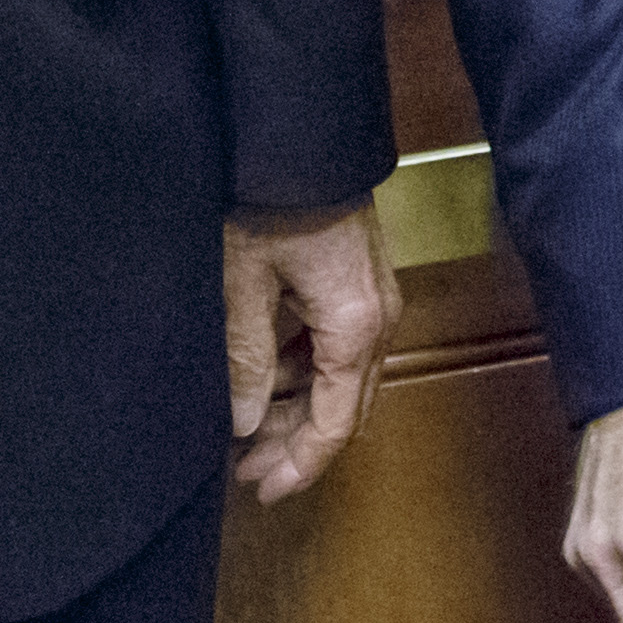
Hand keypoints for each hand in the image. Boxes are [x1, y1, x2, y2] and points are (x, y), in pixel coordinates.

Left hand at [222, 200, 396, 502]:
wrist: (302, 133)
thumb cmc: (269, 201)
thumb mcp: (243, 283)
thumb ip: (247, 358)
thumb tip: (247, 421)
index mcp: (355, 328)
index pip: (334, 425)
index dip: (299, 465)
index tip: (261, 489)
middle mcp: (379, 321)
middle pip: (345, 409)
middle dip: (297, 444)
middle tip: (247, 469)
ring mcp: (375, 301)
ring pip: (343, 380)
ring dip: (300, 409)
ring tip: (248, 427)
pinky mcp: (362, 284)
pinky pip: (340, 348)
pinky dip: (307, 373)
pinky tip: (268, 378)